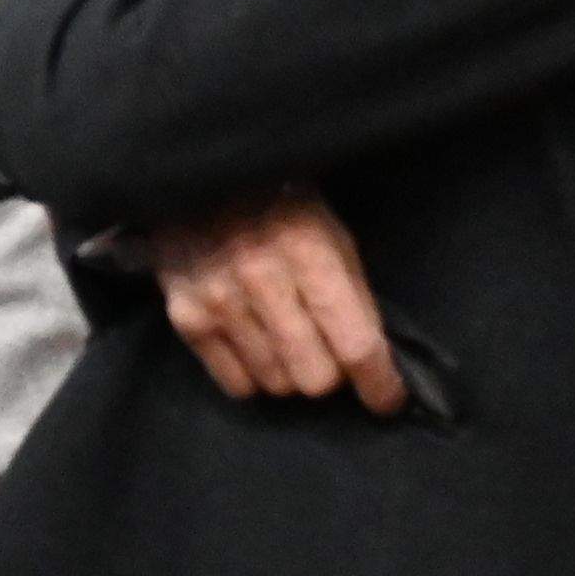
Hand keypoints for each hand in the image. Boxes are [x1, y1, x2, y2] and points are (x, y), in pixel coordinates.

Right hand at [152, 187, 401, 414]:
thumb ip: (351, 294)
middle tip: (328, 352)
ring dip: (291, 372)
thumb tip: (371, 358)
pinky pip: (236, 384)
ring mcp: (219, 302)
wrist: (198, 177)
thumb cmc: (278, 201)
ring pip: (277, 384)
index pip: (355, 344)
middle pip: (315, 378)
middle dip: (331, 373)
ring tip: (288, 340)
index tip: (388, 398)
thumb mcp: (331, 231)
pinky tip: (257, 344)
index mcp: (310, 251)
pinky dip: (254, 374)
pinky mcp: (187, 318)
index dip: (379, 382)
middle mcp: (262, 280)